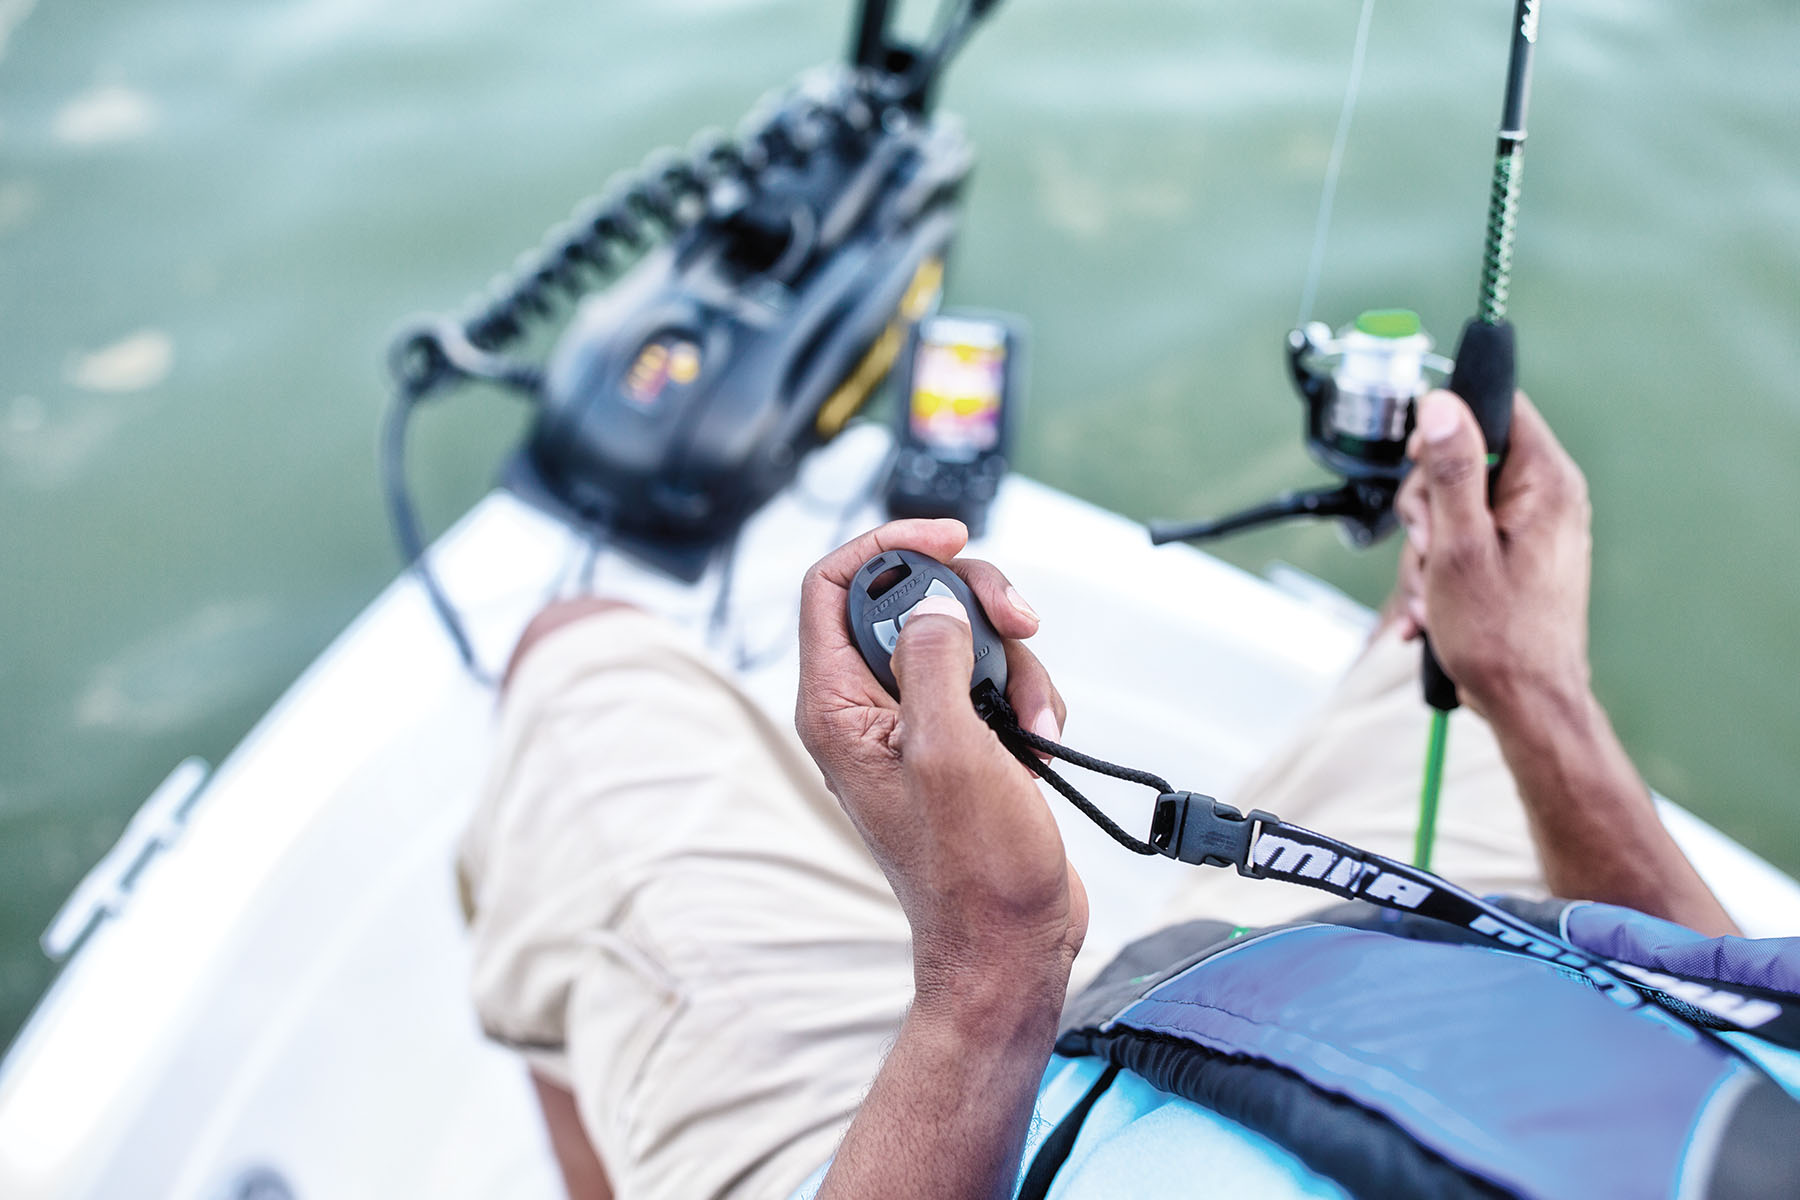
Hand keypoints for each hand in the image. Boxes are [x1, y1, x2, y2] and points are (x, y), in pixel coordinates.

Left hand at [796, 520, 1082, 992]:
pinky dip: (1027, 702)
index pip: (832, 585)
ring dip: (1015, 666)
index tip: (952, 539)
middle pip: (911, 599)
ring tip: (1034, 724)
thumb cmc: (973, 870)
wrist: (1010, 941)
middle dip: (976, 604)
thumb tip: (932, 603)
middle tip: (1020, 622)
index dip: (888, 544)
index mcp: (836, 706)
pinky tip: (1040, 745)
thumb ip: (932, 660)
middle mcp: (866, 710)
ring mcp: (914, 726)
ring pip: (963, 639)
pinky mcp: (959, 743)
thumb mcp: (949, 749)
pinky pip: (993, 683)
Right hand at [1394, 389, 1592, 721]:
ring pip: (1454, 506)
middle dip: (1427, 508)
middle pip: (1464, 459)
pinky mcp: (1516, 556)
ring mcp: (1532, 529)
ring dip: (1427, 551)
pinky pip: (1464, 541)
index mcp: (1546, 482)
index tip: (1423, 470)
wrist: (1526, 704)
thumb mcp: (1459, 545)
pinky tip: (1431, 608)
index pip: (1498, 407)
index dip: (1446, 428)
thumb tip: (1443, 403)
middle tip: (1428, 549)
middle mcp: (1547, 497)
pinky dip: (1440, 571)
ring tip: (1430, 595)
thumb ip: (1451, 469)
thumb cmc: (1499, 635)